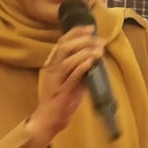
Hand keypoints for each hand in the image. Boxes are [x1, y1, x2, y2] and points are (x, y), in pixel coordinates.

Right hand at [26, 25, 104, 145]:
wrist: (49, 119)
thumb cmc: (62, 99)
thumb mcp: (72, 78)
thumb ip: (80, 67)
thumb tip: (96, 54)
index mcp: (53, 64)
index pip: (62, 42)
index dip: (75, 32)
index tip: (89, 28)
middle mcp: (53, 69)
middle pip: (64, 47)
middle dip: (82, 40)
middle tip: (98, 40)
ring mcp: (56, 81)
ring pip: (67, 60)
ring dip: (84, 53)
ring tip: (98, 50)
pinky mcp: (62, 92)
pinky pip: (71, 77)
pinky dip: (81, 67)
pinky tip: (90, 62)